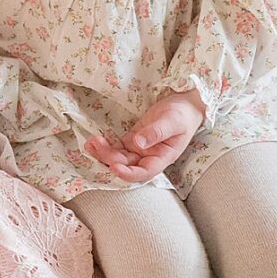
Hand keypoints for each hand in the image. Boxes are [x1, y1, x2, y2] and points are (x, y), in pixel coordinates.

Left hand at [83, 89, 205, 183]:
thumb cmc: (183, 113)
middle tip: (96, 146)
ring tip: (90, 143)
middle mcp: (150, 157)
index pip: (144, 172)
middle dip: (110, 159)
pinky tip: (94, 141)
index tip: (114, 167)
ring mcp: (140, 149)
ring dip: (104, 153)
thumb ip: (156, 132)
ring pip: (119, 157)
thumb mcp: (173, 121)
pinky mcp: (133, 139)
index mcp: (162, 157)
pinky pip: (117, 147)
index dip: (128, 173)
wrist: (185, 103)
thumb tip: (138, 143)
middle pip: (127, 165)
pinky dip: (106, 146)